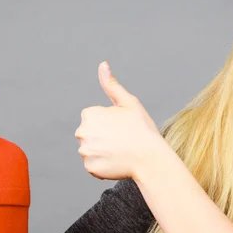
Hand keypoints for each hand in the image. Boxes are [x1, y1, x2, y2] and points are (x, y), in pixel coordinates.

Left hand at [74, 61, 163, 180]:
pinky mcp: (90, 168)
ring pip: (92, 150)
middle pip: (90, 135)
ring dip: (103, 152)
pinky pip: (94, 166)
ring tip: (120, 151)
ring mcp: (85, 151)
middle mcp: (82, 132)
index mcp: (89, 115)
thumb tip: (102, 64)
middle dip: (103, 137)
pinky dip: (103, 165)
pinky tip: (117, 161)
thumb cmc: (142, 128)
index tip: (122, 127)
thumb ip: (112, 85)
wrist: (150, 158)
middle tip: (122, 140)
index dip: (109, 123)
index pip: (94, 119)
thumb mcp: (128, 102)